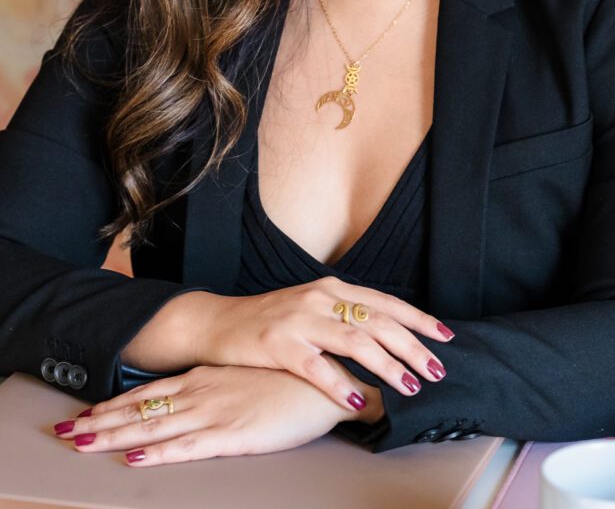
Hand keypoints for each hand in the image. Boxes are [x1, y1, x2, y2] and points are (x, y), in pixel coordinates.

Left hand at [53, 364, 377, 464]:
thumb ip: (222, 385)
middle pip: (142, 410)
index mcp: (205, 378)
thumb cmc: (290, 379)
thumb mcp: (247, 376)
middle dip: (103, 421)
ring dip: (115, 436)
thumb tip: (201, 394)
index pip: (150, 392)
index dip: (117, 403)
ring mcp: (214, 414)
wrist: (325, 382)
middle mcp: (202, 393)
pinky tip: (136, 459)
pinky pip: (186, 448)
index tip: (89, 411)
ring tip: (83, 443)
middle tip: (69, 431)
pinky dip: (157, 454)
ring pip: (154, 428)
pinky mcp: (231, 437)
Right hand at [200, 277, 451, 409]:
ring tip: (409, 388)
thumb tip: (390, 336)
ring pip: (354, 342)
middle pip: (377, 322)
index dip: (418, 319)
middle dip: (412, 347)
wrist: (218, 322)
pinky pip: (315, 367)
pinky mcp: (277, 344)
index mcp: (332, 288)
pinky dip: (339, 384)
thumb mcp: (313, 308)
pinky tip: (356, 402)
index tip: (445, 337)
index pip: (385, 302)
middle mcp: (320, 299)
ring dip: (386, 366)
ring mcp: (298, 320)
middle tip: (436, 371)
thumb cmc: (272, 321)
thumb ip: (347, 316)